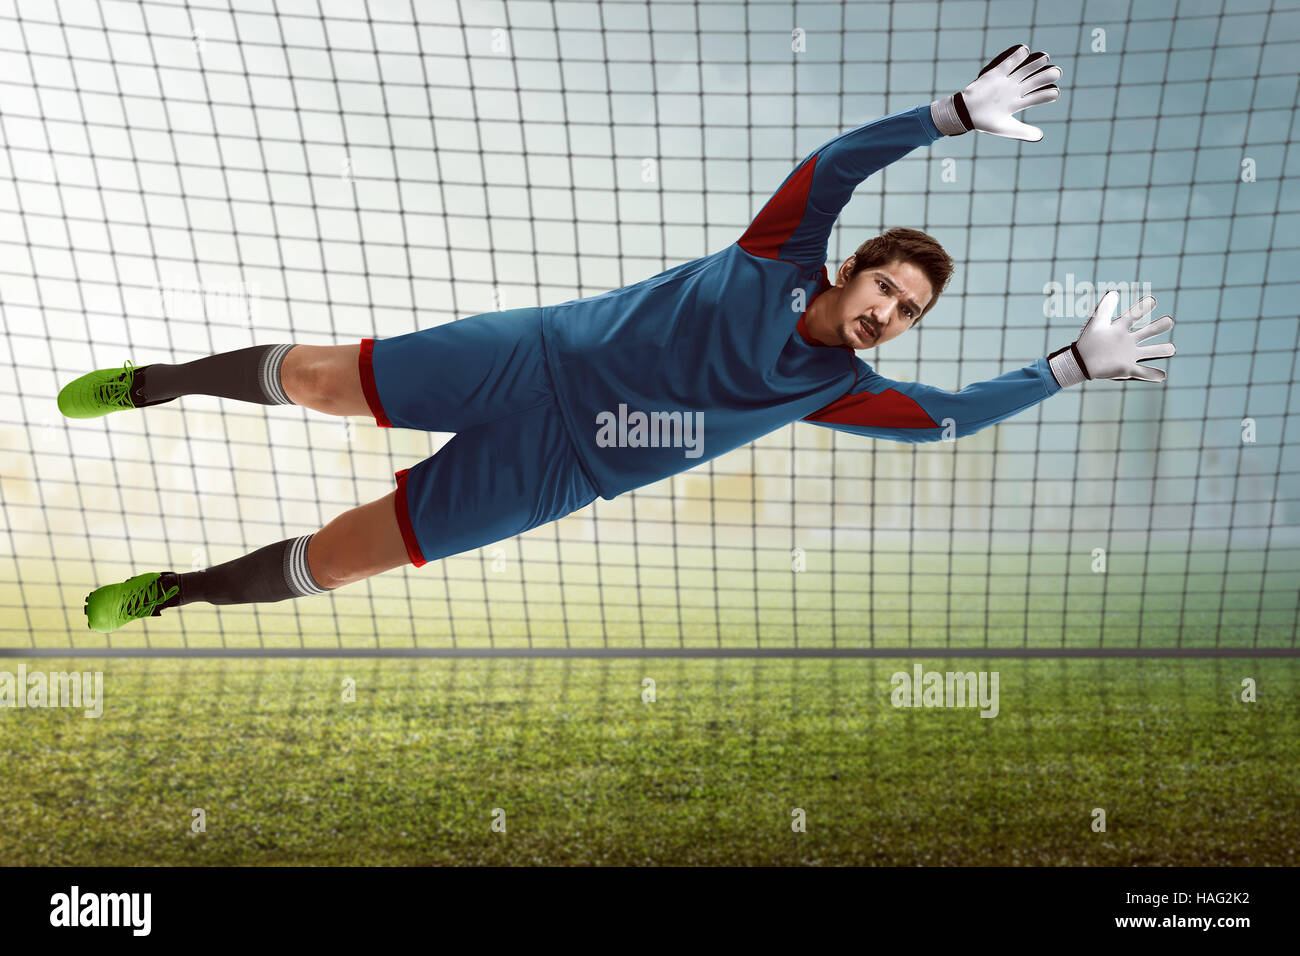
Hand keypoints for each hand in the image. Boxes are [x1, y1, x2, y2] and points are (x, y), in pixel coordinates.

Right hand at [931, 44, 1061, 141]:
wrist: (965, 114)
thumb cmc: (985, 122)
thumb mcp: (1006, 128)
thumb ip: (1024, 131)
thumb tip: (1041, 136)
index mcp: (1017, 103)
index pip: (1037, 97)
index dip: (1048, 94)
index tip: (1055, 93)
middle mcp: (1014, 90)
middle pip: (1034, 81)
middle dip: (1047, 76)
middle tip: (1057, 73)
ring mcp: (1006, 81)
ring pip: (1025, 69)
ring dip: (1036, 64)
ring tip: (1045, 58)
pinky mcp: (996, 73)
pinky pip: (1008, 62)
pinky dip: (1016, 55)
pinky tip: (1025, 50)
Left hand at [1048, 290, 1176, 386]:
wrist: (1079, 363)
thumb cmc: (1087, 342)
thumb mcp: (1096, 324)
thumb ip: (1104, 308)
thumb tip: (1114, 292)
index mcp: (1120, 329)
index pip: (1134, 315)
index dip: (1142, 308)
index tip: (1152, 300)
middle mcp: (1127, 341)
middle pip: (1147, 332)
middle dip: (1158, 327)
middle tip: (1169, 321)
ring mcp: (1128, 355)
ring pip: (1149, 352)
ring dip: (1161, 350)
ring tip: (1171, 348)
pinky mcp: (1127, 369)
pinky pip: (1142, 372)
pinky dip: (1152, 374)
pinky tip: (1162, 375)